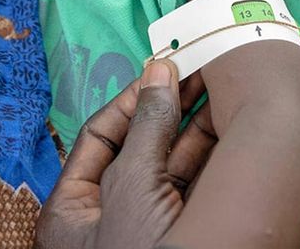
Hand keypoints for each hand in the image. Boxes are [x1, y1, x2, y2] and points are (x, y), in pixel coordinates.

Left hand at [35, 60, 205, 248]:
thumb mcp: (133, 187)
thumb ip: (146, 126)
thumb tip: (158, 71)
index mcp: (73, 210)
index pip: (100, 135)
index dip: (131, 98)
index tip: (161, 69)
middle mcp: (109, 215)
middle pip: (139, 144)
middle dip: (169, 106)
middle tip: (197, 71)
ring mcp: (149, 224)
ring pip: (171, 162)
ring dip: (194, 124)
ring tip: (217, 87)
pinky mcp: (184, 230)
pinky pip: (193, 184)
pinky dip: (209, 152)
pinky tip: (226, 123)